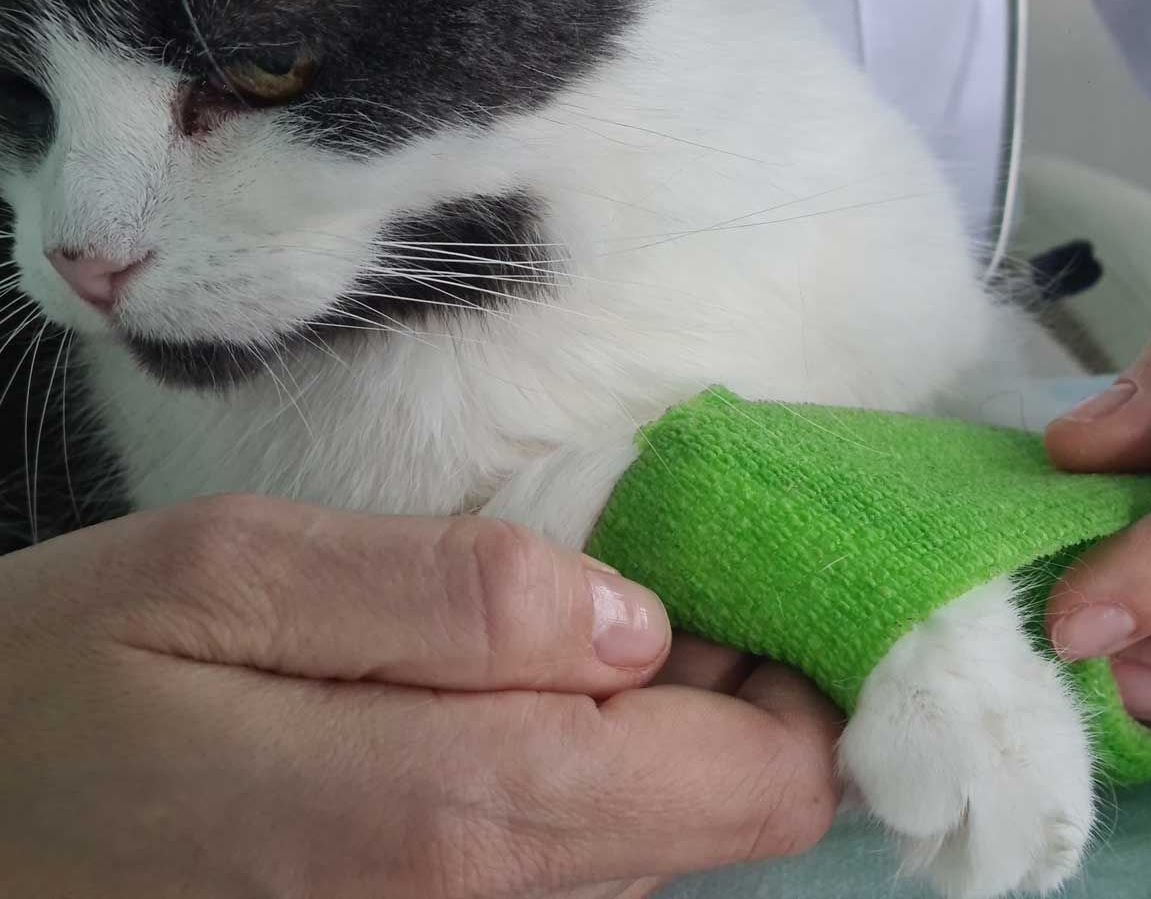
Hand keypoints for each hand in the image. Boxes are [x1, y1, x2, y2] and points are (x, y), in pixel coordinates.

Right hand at [0, 497, 839, 897]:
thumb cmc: (58, 685)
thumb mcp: (230, 575)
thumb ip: (450, 594)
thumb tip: (633, 619)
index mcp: (459, 815)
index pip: (753, 784)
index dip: (787, 678)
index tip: (739, 581)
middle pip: (722, 818)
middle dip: (721, 692)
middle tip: (637, 579)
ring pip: (651, 844)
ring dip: (647, 730)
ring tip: (554, 631)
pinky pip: (570, 866)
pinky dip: (581, 776)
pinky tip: (498, 699)